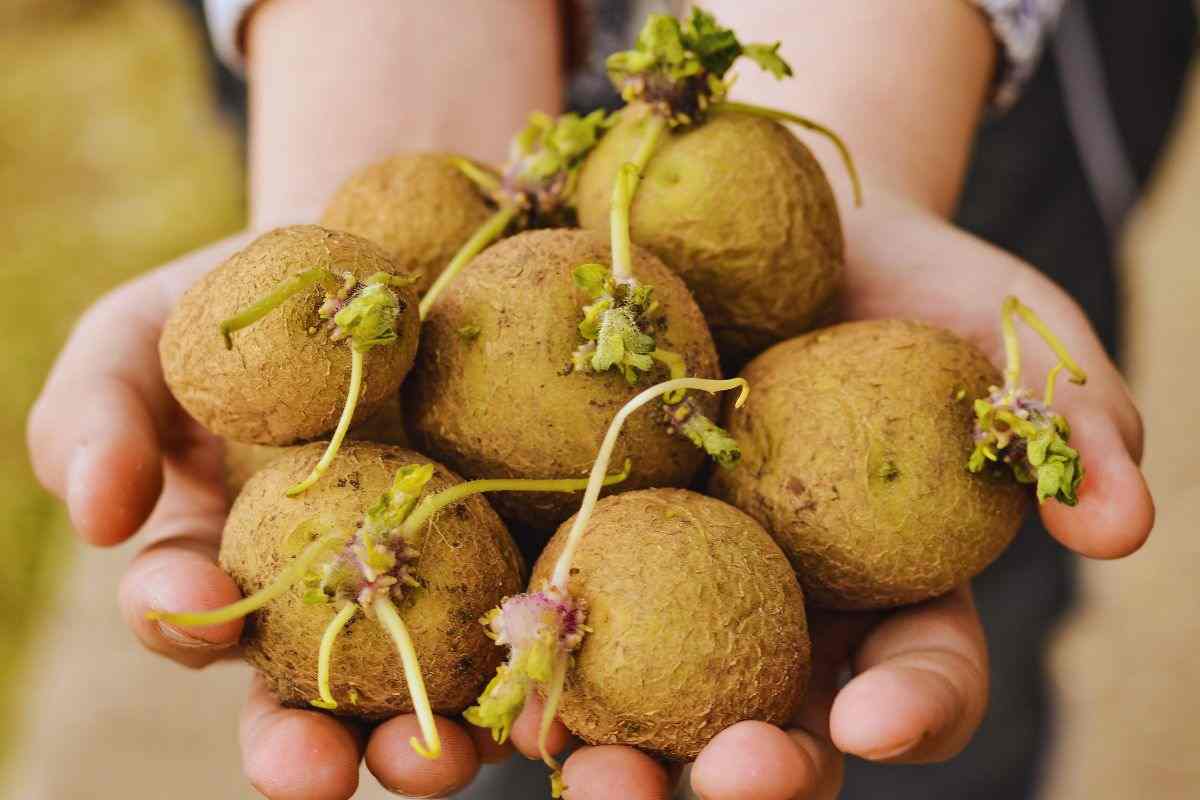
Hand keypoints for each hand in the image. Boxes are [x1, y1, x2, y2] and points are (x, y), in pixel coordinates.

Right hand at [26, 233, 511, 798]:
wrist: (378, 258)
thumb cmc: (243, 300)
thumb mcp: (143, 335)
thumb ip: (95, 414)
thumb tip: (97, 515)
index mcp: (221, 558)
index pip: (187, 616)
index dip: (181, 625)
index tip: (198, 613)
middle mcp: (319, 598)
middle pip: (305, 696)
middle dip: (304, 749)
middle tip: (315, 770)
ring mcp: (419, 586)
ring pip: (419, 694)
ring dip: (425, 746)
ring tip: (442, 760)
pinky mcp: (504, 560)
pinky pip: (516, 626)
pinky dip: (526, 668)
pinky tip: (544, 690)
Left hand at [504, 195, 1153, 798]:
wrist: (788, 232)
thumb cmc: (918, 287)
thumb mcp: (1014, 331)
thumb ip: (1076, 418)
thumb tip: (1125, 523)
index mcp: (894, 594)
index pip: (919, 678)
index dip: (912, 710)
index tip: (877, 718)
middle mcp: (786, 614)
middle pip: (771, 728)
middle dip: (747, 774)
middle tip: (721, 775)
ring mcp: (683, 585)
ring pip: (650, 705)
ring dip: (617, 759)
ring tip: (586, 768)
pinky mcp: (593, 541)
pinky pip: (556, 614)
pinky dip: (528, 662)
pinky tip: (495, 681)